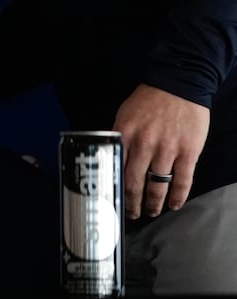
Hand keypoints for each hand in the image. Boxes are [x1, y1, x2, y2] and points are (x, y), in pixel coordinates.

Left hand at [116, 84, 208, 218]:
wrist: (178, 85)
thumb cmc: (149, 100)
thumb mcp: (124, 114)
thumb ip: (119, 137)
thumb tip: (111, 158)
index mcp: (124, 134)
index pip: (114, 168)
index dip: (113, 188)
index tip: (111, 200)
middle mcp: (143, 144)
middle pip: (134, 182)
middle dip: (132, 202)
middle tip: (131, 213)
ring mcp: (167, 149)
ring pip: (157, 185)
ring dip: (153, 203)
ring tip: (151, 212)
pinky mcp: (188, 152)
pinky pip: (182, 181)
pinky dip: (178, 197)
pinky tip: (173, 205)